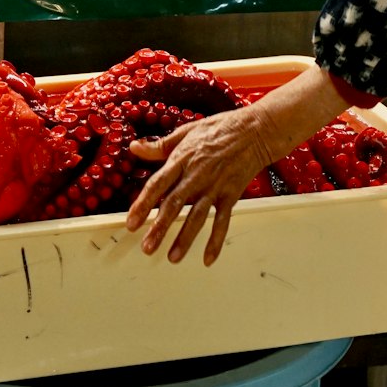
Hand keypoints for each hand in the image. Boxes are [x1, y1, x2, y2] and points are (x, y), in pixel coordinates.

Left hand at [125, 108, 275, 265]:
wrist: (254, 131)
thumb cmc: (220, 128)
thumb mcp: (186, 131)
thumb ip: (160, 145)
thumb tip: (135, 148)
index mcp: (183, 158)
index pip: (158, 184)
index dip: (143, 204)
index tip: (132, 222)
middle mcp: (197, 175)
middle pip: (175, 204)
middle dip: (159, 228)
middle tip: (147, 247)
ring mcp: (215, 186)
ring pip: (197, 216)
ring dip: (184, 238)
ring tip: (172, 257)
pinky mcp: (231, 194)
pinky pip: (222, 221)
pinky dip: (216, 240)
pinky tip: (208, 257)